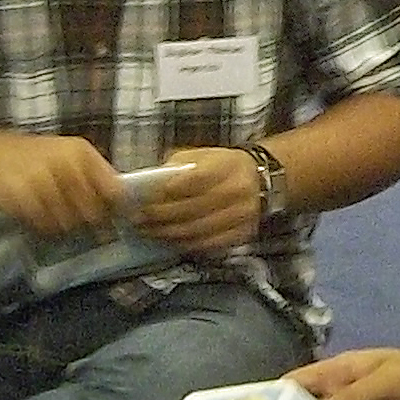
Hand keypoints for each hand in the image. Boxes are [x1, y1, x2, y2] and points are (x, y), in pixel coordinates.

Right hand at [0, 134, 132, 237]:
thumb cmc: (34, 159)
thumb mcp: (68, 156)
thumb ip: (94, 178)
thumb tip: (122, 208)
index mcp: (81, 152)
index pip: (113, 190)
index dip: (114, 208)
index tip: (108, 217)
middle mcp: (65, 164)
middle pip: (93, 212)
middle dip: (86, 221)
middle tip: (76, 220)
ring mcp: (43, 181)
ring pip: (69, 223)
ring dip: (63, 225)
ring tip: (51, 214)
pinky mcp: (23, 198)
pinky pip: (45, 225)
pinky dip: (43, 227)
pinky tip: (37, 216)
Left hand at [131, 145, 266, 256]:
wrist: (260, 179)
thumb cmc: (222, 166)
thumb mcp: (203, 155)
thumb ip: (178, 165)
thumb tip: (150, 183)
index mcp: (228, 166)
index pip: (195, 180)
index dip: (168, 191)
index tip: (145, 197)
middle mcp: (238, 190)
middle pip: (193, 208)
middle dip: (161, 216)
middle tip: (138, 219)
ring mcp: (242, 215)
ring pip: (199, 229)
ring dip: (169, 233)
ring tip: (148, 232)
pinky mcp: (242, 234)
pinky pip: (210, 244)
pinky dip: (186, 244)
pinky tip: (170, 241)